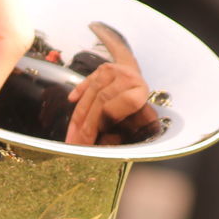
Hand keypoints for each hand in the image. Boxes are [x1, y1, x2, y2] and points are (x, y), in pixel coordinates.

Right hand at [65, 24, 159, 144]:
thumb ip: (121, 134)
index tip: (87, 144)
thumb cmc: (142, 112)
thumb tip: (98, 150)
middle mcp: (128, 78)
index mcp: (139, 93)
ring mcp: (114, 70)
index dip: (96, 127)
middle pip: (99, 103)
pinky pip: (87, 83)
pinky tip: (71, 101)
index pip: (109, 110)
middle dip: (84, 126)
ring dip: (78, 116)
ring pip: (90, 95)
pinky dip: (79, 93)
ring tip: (71, 134)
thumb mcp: (138, 124)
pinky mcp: (104, 67)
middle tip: (74, 144)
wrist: (146, 81)